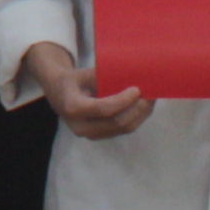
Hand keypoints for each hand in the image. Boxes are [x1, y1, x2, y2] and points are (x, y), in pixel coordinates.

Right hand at [17, 39, 153, 139]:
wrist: (58, 94)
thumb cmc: (72, 80)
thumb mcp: (83, 73)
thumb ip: (104, 76)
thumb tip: (131, 74)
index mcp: (73, 107)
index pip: (104, 109)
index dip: (123, 101)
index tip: (137, 89)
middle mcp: (80, 126)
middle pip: (117, 123)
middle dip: (137, 110)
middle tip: (151, 95)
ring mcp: (90, 134)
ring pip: (123, 129)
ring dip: (140, 115)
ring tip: (151, 100)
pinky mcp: (99, 136)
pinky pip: (122, 130)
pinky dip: (136, 118)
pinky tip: (143, 107)